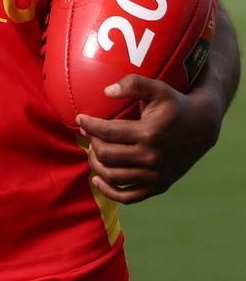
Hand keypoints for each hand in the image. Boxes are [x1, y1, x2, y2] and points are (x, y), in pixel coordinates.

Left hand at [76, 75, 221, 203]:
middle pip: (107, 155)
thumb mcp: (158, 88)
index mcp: (149, 133)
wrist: (202, 127)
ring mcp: (156, 175)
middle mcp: (152, 157)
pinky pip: (129, 196)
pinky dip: (109, 191)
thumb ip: (133, 83)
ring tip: (91, 151)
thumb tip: (106, 91)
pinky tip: (97, 179)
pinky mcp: (159, 185)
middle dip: (92, 143)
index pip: (108, 132)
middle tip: (87, 133)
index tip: (80, 118)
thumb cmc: (175, 104)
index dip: (89, 125)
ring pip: (114, 176)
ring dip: (96, 164)